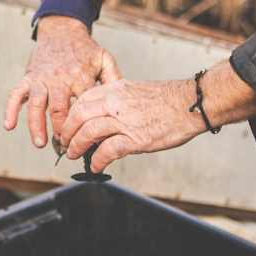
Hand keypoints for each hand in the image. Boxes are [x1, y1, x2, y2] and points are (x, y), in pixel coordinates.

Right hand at [4, 16, 122, 147]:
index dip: (85, 127)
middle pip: (60, 110)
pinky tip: (9, 126)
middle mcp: (59, 79)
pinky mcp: (29, 77)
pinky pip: (16, 94)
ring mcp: (42, 78)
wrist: (62, 29)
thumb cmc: (84, 49)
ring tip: (40, 143)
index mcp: (80, 77)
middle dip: (62, 132)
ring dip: (37, 125)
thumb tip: (121, 104)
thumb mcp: (104, 59)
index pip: (83, 108)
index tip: (88, 143)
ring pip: (38, 105)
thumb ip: (113, 80)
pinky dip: (11, 109)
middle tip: (66, 149)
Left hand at [59, 79, 205, 172]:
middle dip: (67, 133)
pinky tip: (95, 167)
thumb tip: (100, 118)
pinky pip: (108, 151)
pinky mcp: (136, 138)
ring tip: (73, 155)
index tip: (67, 127)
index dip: (70, 117)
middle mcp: (114, 103)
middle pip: (78, 116)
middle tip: (64, 144)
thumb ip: (114, 102)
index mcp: (113, 89)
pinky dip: (98, 161)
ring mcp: (124, 121)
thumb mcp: (133, 91)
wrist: (190, 103)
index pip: (81, 101)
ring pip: (88, 132)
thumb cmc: (166, 100)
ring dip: (77, 147)